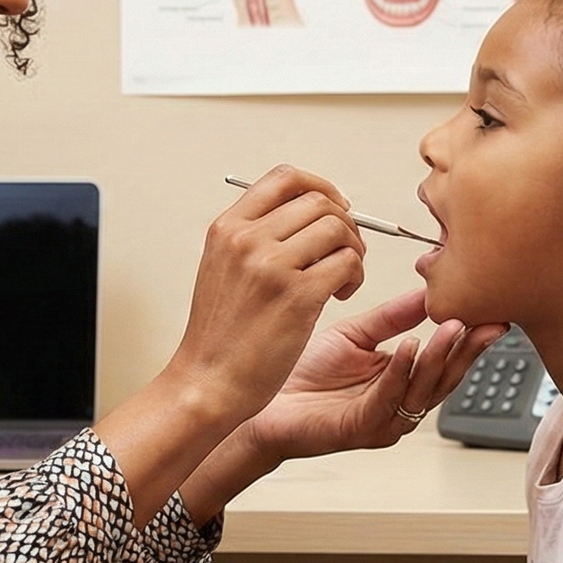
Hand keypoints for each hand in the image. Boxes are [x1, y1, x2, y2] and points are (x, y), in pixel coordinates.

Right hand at [168, 166, 369, 423]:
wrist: (207, 383)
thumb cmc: (219, 337)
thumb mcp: (221, 269)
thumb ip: (255, 237)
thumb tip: (308, 215)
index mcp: (227, 228)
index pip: (284, 178)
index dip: (320, 186)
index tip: (333, 207)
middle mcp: (247, 240)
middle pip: (318, 201)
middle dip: (344, 222)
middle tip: (345, 250)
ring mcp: (271, 266)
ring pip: (338, 229)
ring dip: (353, 250)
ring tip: (342, 278)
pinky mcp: (297, 296)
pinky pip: (346, 263)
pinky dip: (354, 276)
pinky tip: (340, 294)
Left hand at [240, 287, 506, 463]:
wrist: (261, 401)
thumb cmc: (302, 375)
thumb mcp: (355, 335)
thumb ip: (393, 318)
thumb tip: (429, 293)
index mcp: (402, 383)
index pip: (447, 359)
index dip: (470, 337)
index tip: (492, 311)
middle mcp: (399, 405)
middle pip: (445, 378)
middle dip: (469, 349)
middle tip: (488, 321)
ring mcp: (383, 420)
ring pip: (422, 390)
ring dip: (439, 357)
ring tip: (453, 328)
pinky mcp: (360, 428)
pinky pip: (387, 398)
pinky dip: (401, 372)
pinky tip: (410, 348)